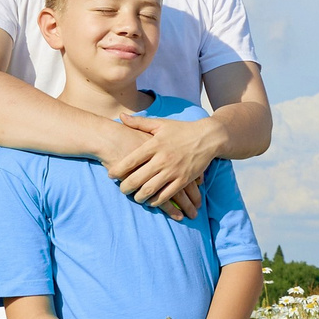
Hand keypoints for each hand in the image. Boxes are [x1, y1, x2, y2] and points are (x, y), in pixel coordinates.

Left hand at [107, 114, 224, 214]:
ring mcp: (173, 171)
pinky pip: (166, 195)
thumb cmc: (182, 130)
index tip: (110, 175)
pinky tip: (152, 201)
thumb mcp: (161, 124)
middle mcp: (162, 159)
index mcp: (154, 145)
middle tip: (122, 189)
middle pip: (137, 179)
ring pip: (150, 190)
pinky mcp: (184, 180)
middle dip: (125, 187)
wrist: (208, 137)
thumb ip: (140, 123)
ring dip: (139, 197)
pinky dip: (156, 201)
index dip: (117, 170)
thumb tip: (121, 116)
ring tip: (135, 197)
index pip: (130, 161)